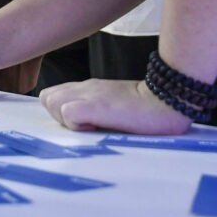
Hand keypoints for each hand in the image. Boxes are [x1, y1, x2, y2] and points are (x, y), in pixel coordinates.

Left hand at [39, 79, 192, 133]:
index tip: (80, 123)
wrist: (168, 100)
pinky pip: (69, 114)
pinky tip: (97, 128)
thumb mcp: (113, 103)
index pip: (53, 95)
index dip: (60, 111)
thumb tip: (80, 122)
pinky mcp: (96, 106)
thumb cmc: (145, 108)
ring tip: (91, 126)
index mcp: (88, 88)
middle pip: (48, 99)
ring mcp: (89, 95)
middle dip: (59, 115)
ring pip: (53, 103)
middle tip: (84, 125)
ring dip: (66, 120)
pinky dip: (77, 125)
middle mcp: (84, 88)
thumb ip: (95, 107)